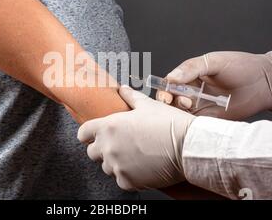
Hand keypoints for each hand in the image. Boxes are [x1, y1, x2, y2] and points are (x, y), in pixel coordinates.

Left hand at [78, 85, 194, 190]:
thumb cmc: (169, 124)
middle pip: (92, 152)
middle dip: (103, 149)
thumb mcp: (149, 105)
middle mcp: (108, 147)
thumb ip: (131, 97)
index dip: (88, 134)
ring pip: (107, 167)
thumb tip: (123, 89)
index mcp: (109, 126)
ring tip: (135, 156)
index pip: (83, 133)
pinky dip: (129, 176)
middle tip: (120, 145)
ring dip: (116, 162)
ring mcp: (117, 166)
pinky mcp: (127, 181)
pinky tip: (142, 167)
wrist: (188, 146)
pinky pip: (121, 180)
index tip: (94, 135)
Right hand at [156, 52, 271, 119]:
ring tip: (189, 103)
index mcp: (190, 76)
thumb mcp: (214, 62)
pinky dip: (189, 124)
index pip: (169, 83)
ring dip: (178, 111)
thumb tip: (170, 78)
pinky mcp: (209, 120)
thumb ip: (191, 68)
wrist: (266, 84)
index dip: (164, 89)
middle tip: (176, 101)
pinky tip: (193, 118)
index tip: (166, 94)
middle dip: (168, 102)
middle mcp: (192, 92)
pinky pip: (193, 124)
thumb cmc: (241, 66)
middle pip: (171, 100)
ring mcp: (200, 107)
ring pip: (179, 113)